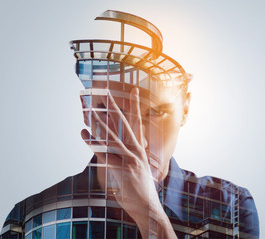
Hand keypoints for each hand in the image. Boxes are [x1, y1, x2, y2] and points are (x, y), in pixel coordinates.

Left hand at [81, 87, 175, 237]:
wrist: (147, 206)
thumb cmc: (140, 190)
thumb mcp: (137, 170)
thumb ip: (129, 157)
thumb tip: (116, 151)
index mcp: (141, 150)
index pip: (138, 123)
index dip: (135, 106)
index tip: (133, 91)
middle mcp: (137, 151)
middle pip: (125, 124)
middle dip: (115, 108)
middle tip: (107, 94)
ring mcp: (130, 159)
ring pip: (112, 137)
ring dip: (99, 123)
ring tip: (89, 112)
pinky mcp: (122, 168)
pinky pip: (104, 153)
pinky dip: (93, 143)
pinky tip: (84, 135)